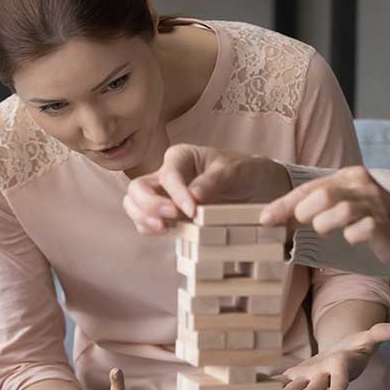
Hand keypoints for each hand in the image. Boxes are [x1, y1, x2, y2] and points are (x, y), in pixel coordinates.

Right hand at [123, 144, 291, 233]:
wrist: (255, 186)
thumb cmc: (243, 172)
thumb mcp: (234, 172)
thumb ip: (213, 182)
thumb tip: (193, 197)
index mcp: (180, 157)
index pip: (168, 176)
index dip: (176, 194)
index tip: (192, 211)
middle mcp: (166, 175)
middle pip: (138, 189)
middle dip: (149, 206)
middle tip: (169, 221)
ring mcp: (164, 196)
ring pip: (135, 205)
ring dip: (144, 219)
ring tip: (165, 228)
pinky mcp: (168, 214)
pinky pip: (146, 222)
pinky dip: (150, 229)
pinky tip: (169, 232)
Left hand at [260, 166, 389, 276]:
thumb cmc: (375, 220)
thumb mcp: (346, 206)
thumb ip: (318, 207)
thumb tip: (279, 218)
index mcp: (350, 176)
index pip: (310, 187)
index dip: (284, 204)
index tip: (264, 219)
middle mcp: (362, 186)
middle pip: (324, 194)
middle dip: (303, 210)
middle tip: (299, 224)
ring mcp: (376, 205)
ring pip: (341, 209)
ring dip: (325, 223)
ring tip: (324, 231)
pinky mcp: (385, 225)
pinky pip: (362, 230)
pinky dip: (351, 236)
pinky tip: (352, 239)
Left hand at [277, 323, 389, 389]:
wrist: (341, 359)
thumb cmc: (355, 348)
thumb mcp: (368, 339)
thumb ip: (378, 334)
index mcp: (341, 368)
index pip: (342, 378)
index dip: (339, 387)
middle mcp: (325, 377)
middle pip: (317, 388)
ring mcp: (311, 378)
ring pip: (297, 387)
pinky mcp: (298, 375)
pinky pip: (283, 380)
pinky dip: (271, 383)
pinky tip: (256, 385)